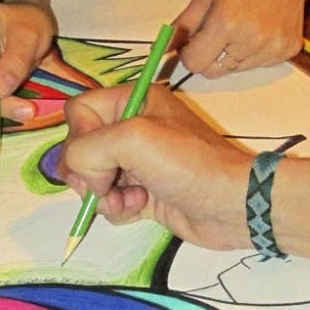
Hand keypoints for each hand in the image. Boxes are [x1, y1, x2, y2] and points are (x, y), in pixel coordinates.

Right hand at [59, 84, 252, 249]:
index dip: (78, 137)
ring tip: (126, 201)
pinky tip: (139, 208)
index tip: (96, 158)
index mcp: (133, 101)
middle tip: (104, 186)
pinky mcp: (142, 193)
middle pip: (80, 148)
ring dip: (102, 195)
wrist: (231, 205)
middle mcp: (132, 128)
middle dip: (86, 172)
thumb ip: (88, 148)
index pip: (79, 111)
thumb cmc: (188, 164)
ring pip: (92, 179)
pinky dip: (117, 209)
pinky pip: (109, 201)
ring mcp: (137, 163)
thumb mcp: (133, 140)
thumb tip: (83, 175)